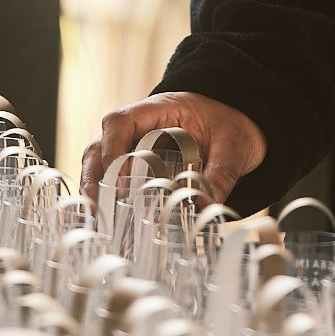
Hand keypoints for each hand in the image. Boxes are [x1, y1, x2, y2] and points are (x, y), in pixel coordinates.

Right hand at [80, 92, 266, 204]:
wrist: (240, 122)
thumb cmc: (232, 125)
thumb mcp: (234, 146)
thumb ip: (221, 173)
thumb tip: (204, 208)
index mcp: (160, 110)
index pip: (121, 121)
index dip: (112, 148)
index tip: (118, 179)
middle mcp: (140, 127)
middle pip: (101, 145)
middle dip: (94, 177)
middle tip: (97, 209)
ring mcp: (136, 147)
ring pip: (101, 165)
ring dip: (97, 191)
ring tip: (98, 222)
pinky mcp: (141, 167)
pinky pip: (117, 181)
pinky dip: (111, 201)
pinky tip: (113, 225)